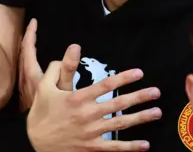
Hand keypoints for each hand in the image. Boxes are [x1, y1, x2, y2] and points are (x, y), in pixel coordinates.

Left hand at [19, 19, 80, 110]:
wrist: (35, 135)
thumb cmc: (49, 113)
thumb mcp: (63, 89)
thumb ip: (67, 67)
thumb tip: (74, 46)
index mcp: (31, 74)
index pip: (28, 47)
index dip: (31, 33)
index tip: (34, 21)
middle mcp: (24, 78)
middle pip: (23, 53)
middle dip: (28, 38)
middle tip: (32, 27)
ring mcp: (23, 86)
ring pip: (22, 62)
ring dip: (27, 50)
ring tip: (32, 41)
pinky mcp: (25, 93)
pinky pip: (24, 70)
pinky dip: (28, 61)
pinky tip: (35, 65)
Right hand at [27, 61, 161, 151]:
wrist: (35, 141)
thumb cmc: (41, 112)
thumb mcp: (43, 87)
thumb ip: (57, 68)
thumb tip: (71, 50)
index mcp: (77, 99)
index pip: (105, 86)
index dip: (123, 78)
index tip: (139, 73)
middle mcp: (87, 115)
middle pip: (118, 104)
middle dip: (139, 97)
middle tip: (156, 91)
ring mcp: (91, 133)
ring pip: (120, 124)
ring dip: (141, 118)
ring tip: (157, 112)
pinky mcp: (92, 148)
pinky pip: (114, 147)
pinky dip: (131, 147)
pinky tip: (145, 144)